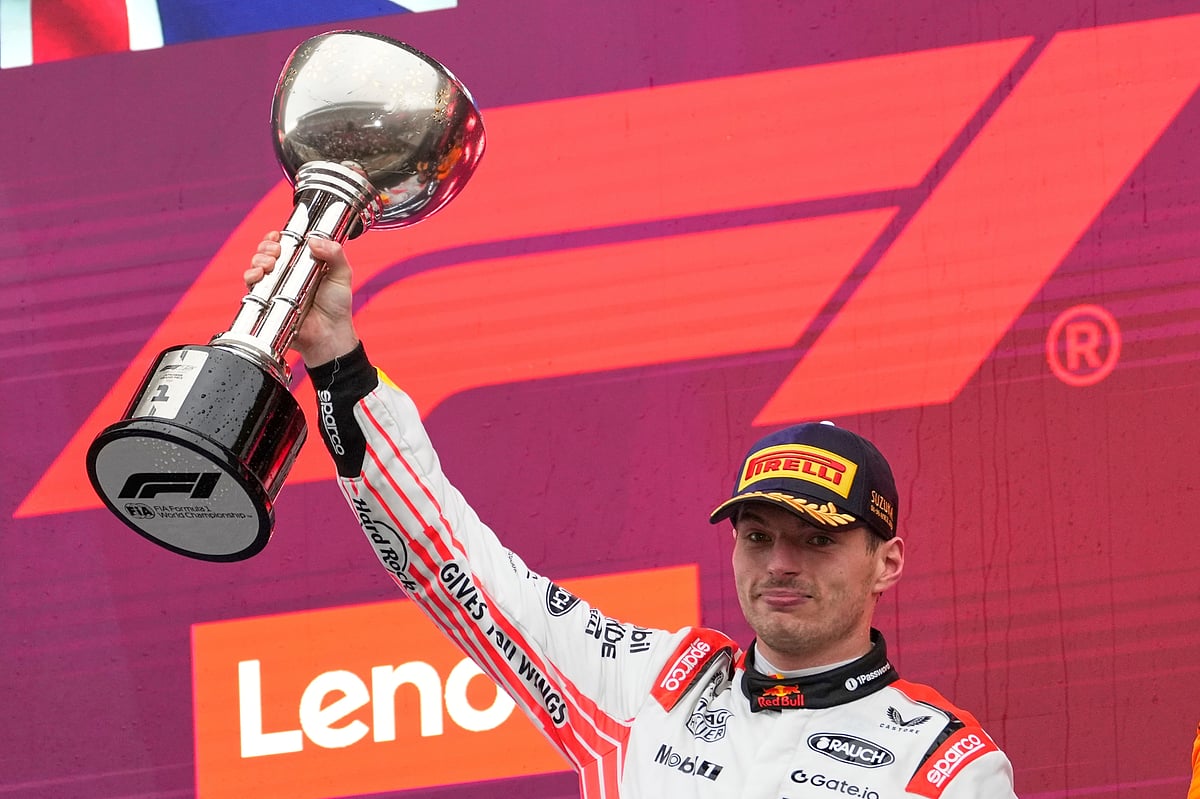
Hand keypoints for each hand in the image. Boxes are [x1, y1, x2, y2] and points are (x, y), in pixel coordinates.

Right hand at [244, 232, 359, 366]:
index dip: (278, 237)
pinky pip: (252, 287)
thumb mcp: (342, 275)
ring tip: (269, 264)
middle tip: (276, 252)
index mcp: (304, 263)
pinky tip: (259, 275)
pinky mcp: (267, 302)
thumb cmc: (337, 307)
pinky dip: (251, 277)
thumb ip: (335, 254)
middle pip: (267, 252)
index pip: (285, 243)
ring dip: (258, 259)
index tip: (278, 236)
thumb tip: (314, 240)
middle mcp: (287, 274)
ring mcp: (276, 288)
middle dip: (267, 247)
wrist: (329, 335)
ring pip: (257, 266)